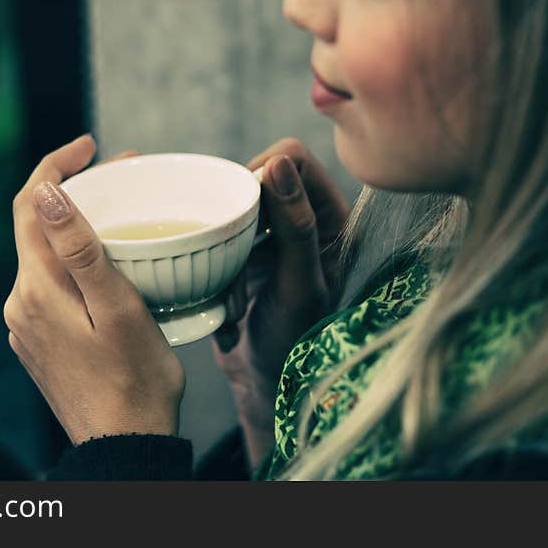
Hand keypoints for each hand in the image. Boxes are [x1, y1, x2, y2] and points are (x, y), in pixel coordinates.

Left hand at [4, 135, 185, 444]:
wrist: (123, 446)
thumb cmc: (134, 380)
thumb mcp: (117, 308)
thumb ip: (79, 249)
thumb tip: (45, 191)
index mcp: (36, 290)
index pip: (29, 206)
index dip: (56, 165)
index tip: (92, 147)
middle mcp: (21, 304)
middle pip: (39, 228)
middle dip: (77, 192)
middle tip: (125, 174)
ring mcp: (28, 326)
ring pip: (47, 257)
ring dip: (79, 227)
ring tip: (125, 212)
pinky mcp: (41, 342)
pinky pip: (53, 286)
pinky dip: (77, 262)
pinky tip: (109, 265)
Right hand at [212, 138, 350, 462]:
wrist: (271, 387)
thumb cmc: (299, 343)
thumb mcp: (300, 285)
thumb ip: (295, 226)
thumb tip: (278, 164)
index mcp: (332, 219)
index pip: (294, 159)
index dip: (263, 171)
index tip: (244, 213)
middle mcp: (302, 222)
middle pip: (257, 180)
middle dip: (236, 221)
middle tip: (236, 262)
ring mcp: (270, 240)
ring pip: (231, 212)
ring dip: (225, 253)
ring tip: (235, 298)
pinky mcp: (243, 259)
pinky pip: (216, 242)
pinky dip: (215, 273)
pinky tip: (229, 310)